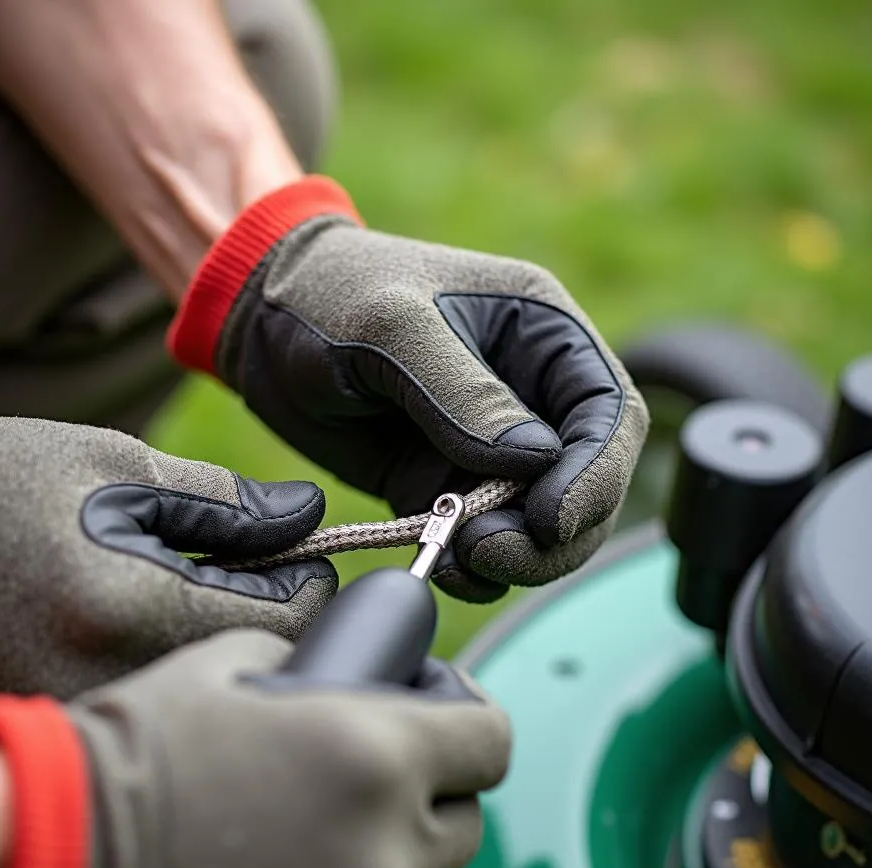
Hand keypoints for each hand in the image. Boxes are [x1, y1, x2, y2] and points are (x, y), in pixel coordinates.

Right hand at [0, 410, 335, 713]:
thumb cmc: (2, 484)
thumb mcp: (122, 469)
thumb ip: (229, 504)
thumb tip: (307, 514)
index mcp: (133, 608)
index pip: (280, 622)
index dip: (309, 585)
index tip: (306, 556)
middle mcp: (115, 678)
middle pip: (251, 663)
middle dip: (270, 610)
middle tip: (254, 561)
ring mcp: (89, 710)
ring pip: (208, 685)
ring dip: (225, 634)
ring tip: (192, 579)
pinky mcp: (69, 717)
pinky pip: (160, 697)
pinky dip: (177, 655)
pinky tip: (151, 614)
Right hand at [0, 630, 511, 867]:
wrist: (59, 864)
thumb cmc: (142, 754)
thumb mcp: (232, 666)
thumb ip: (311, 665)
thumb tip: (343, 676)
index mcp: (379, 755)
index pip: (492, 740)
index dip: (470, 720)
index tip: (444, 714)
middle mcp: (388, 850)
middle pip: (467, 824)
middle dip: (433, 795)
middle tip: (377, 779)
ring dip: (396, 862)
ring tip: (327, 840)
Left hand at [170, 176, 648, 600]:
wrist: (262, 323)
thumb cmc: (330, 295)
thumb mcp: (393, 325)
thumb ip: (464, 391)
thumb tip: (533, 462)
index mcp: (543, 333)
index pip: (609, 414)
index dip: (595, 476)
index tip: (550, 520)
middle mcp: (532, 394)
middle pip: (588, 482)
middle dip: (555, 532)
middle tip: (490, 552)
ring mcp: (491, 447)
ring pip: (542, 524)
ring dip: (517, 558)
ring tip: (458, 560)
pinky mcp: (447, 484)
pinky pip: (484, 540)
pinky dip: (474, 567)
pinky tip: (441, 565)